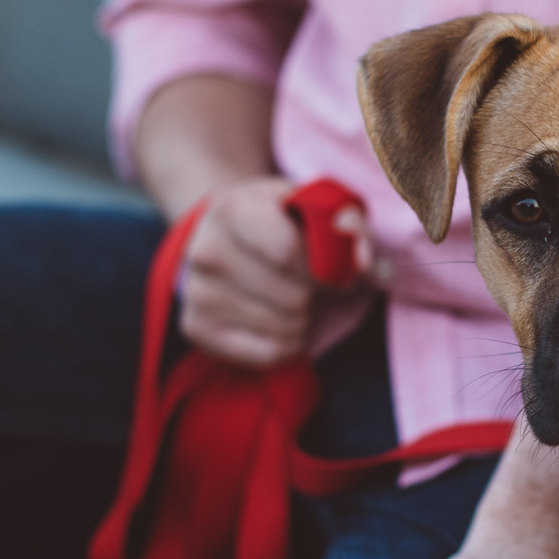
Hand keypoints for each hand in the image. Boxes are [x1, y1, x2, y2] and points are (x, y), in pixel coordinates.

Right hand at [178, 176, 375, 366]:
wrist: (225, 233)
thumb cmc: (279, 219)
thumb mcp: (313, 204)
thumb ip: (347, 223)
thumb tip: (361, 265)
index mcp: (232, 210)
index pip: (288, 251)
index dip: (323, 267)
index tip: (330, 267)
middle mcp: (205, 251)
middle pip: (292, 296)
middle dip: (312, 293)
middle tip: (306, 282)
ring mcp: (196, 292)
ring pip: (284, 327)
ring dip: (302, 319)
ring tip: (290, 298)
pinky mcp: (196, 328)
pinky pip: (268, 353)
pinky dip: (288, 344)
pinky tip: (280, 323)